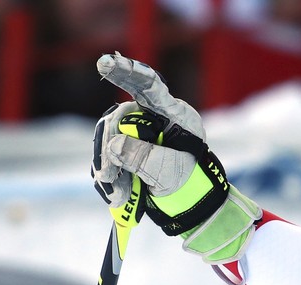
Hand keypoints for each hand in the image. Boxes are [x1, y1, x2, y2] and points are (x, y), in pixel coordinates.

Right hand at [91, 53, 260, 263]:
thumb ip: (143, 157)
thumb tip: (112, 145)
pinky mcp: (126, 150)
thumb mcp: (168, 172)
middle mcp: (153, 118)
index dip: (128, 72)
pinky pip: (107, 158)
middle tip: (107, 178)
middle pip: (117, 120)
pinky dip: (109, 179)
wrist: (193, 206)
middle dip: (108, 150)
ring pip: (107, 141)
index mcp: (175, 115)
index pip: (150, 86)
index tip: (106, 62)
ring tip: (118, 197)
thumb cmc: (191, 184)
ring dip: (107, 169)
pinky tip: (118, 198)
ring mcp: (137, 133)